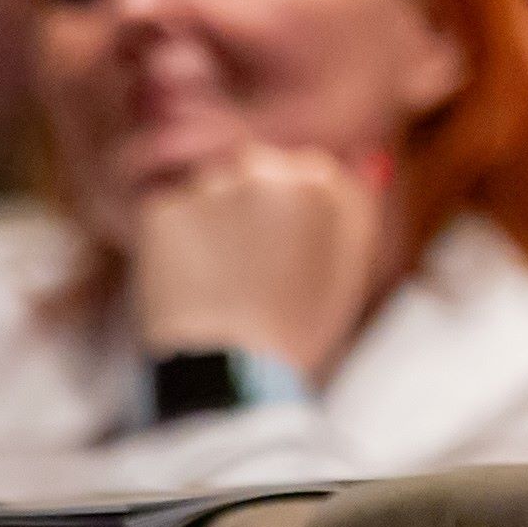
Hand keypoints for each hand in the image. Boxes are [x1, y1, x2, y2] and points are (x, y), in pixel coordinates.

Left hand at [126, 145, 397, 380]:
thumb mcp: (349, 263)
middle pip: (254, 171)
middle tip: (248, 269)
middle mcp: (271, 170)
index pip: (305, 171)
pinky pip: (168, 216)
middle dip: (247, 208)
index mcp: (326, 182)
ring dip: (210, 222)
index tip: (284, 253)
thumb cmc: (298, 325)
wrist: (235, 370)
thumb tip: (365, 156)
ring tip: (220, 280)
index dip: (291, 215)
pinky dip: (172, 244)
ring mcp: (212, 187)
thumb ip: (354, 205)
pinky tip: (189, 282)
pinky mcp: (162, 209)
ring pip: (208, 191)